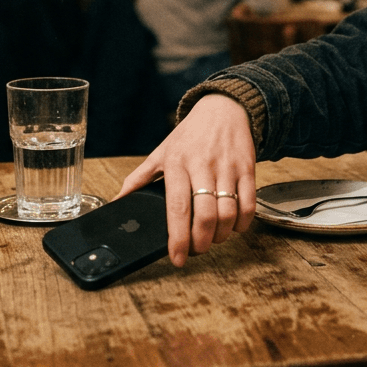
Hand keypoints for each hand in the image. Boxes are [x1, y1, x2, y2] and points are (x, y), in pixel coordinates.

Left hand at [117, 94, 256, 266]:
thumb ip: (139, 178)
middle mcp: (203, 166)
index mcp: (177, 163)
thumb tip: (117, 201)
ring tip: (213, 238)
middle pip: (206, 215)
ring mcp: (227, 167)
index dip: (178, 237)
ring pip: (228, 213)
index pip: (177, 207)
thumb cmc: (190, 134)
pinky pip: (249, 204)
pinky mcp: (247, 168)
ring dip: (222, 235)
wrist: (223, 108)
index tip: (177, 257)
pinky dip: (242, 222)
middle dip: (202, 242)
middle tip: (197, 250)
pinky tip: (233, 225)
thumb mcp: (161, 152)